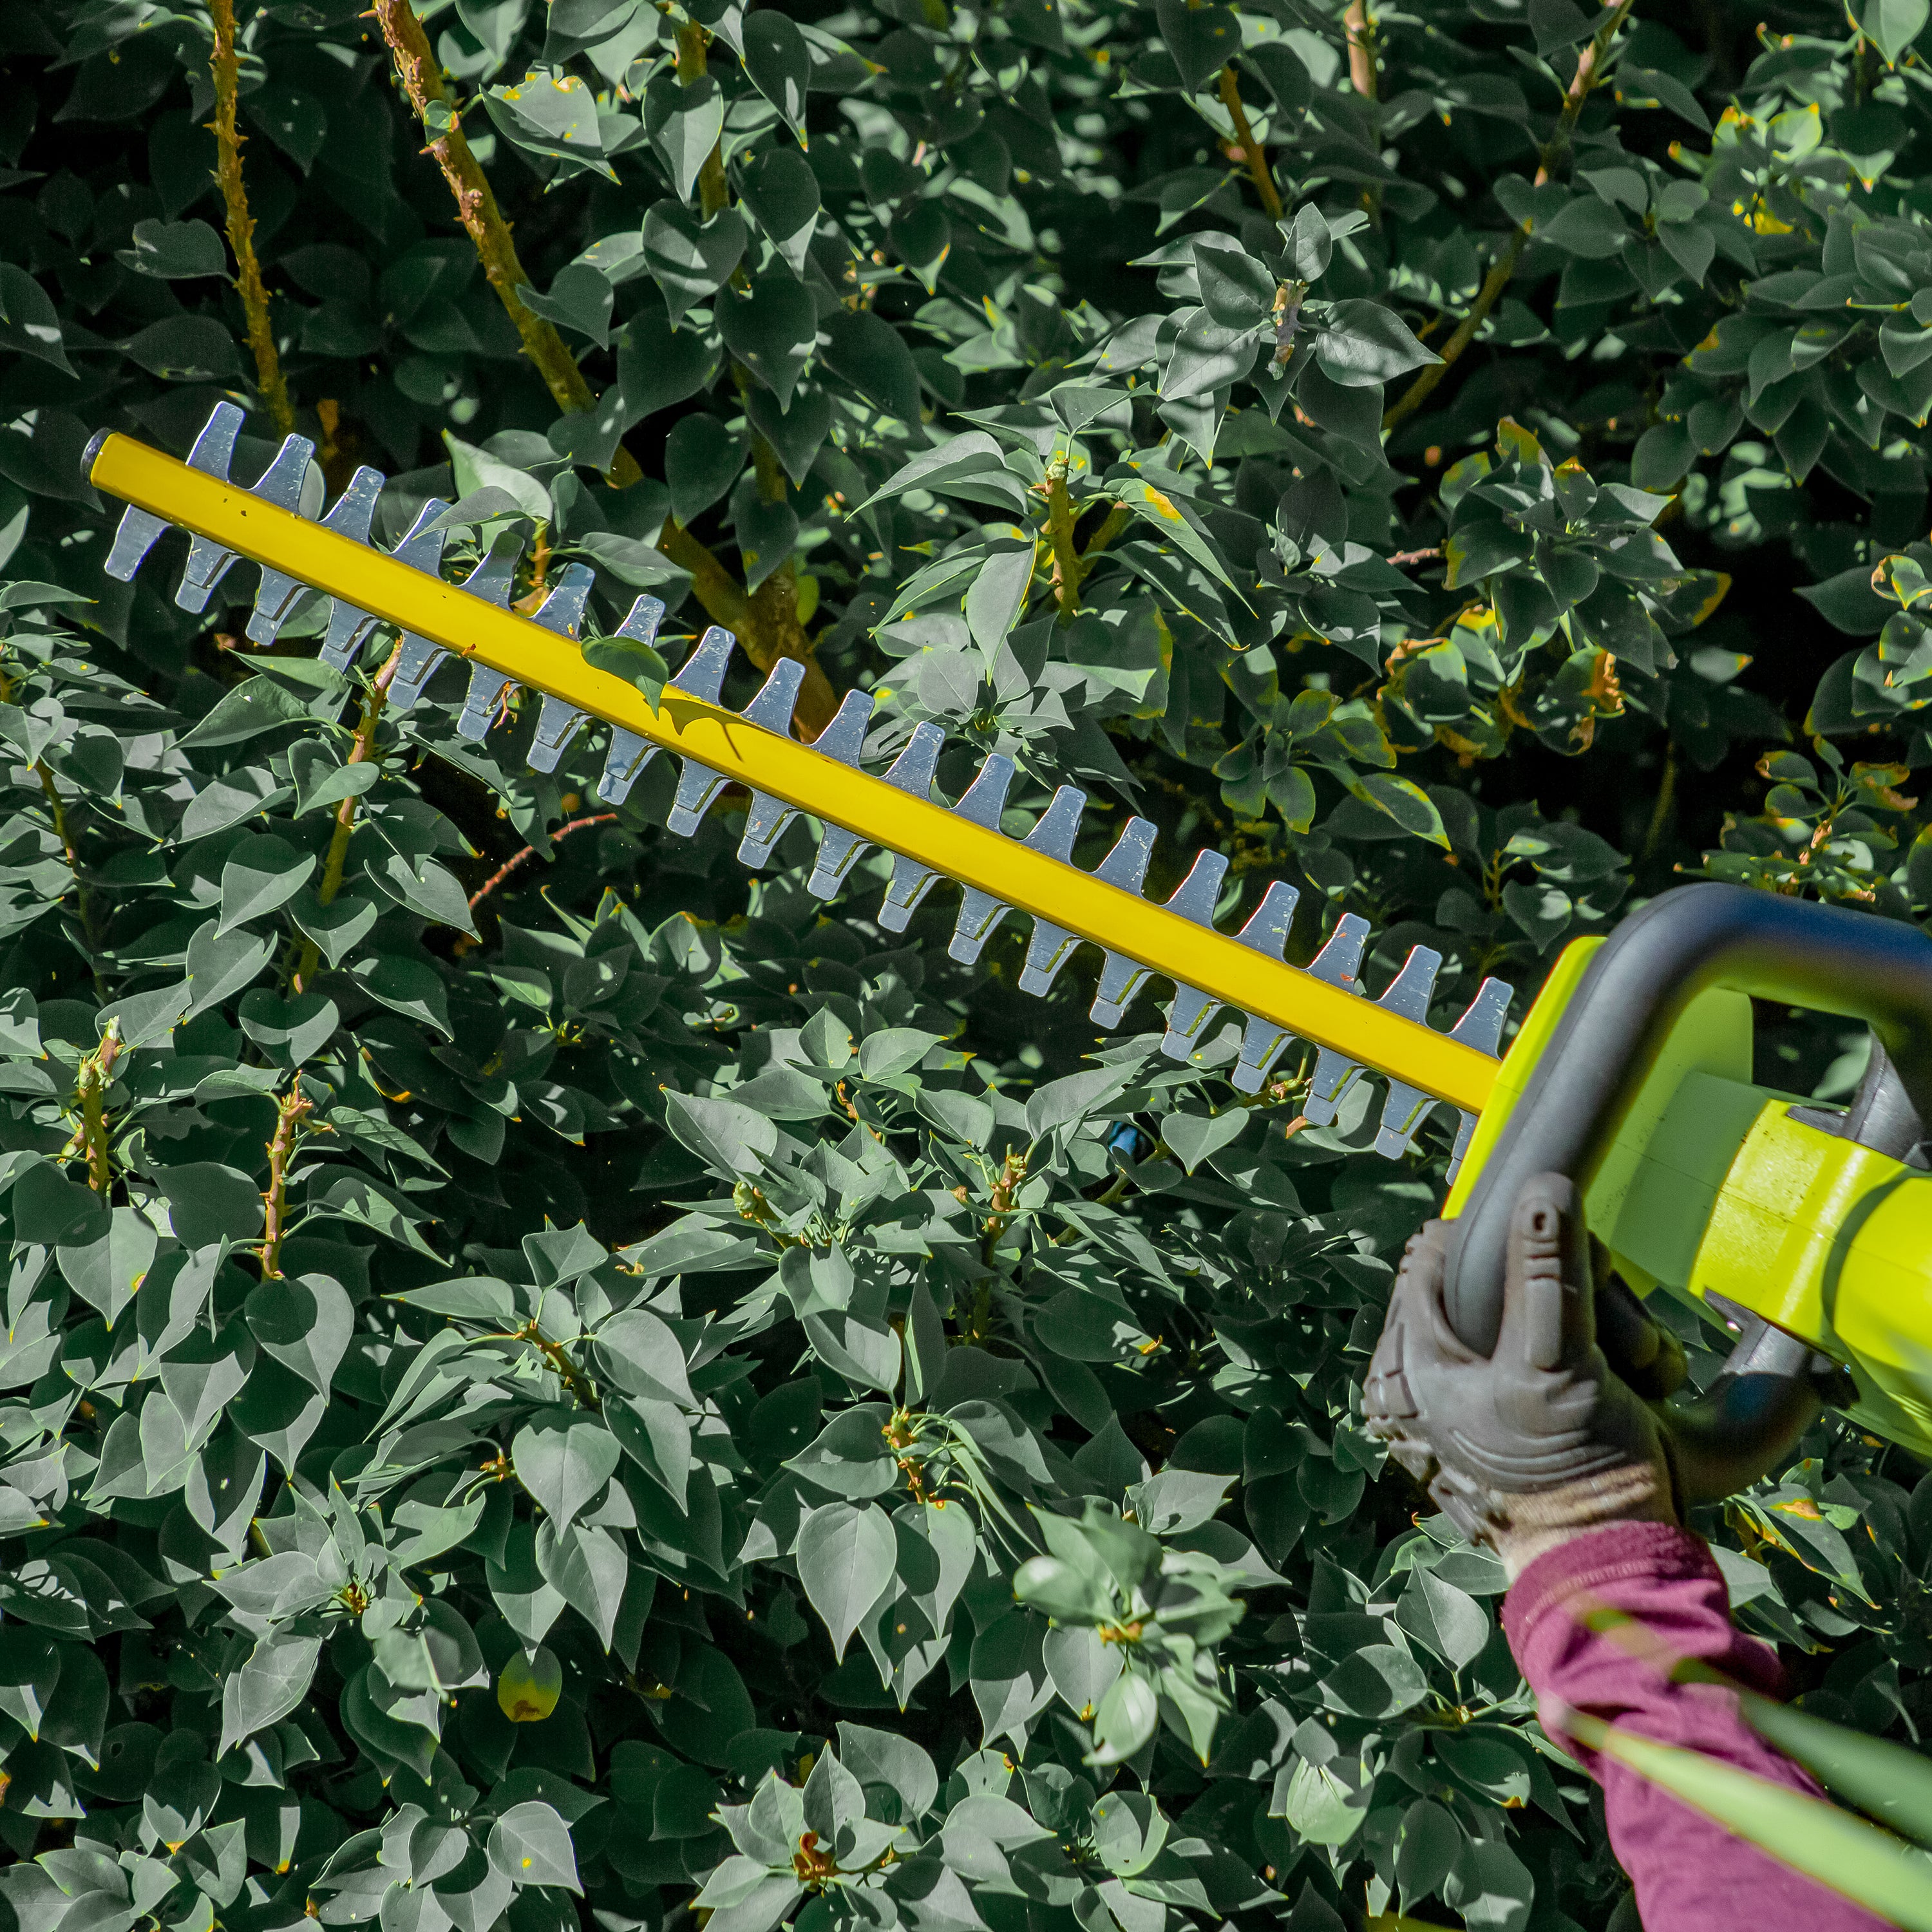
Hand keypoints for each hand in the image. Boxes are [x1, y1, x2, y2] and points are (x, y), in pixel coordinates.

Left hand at [1363, 1172, 1680, 1578]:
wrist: (1618, 1576)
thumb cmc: (1576, 1483)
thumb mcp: (1559, 1366)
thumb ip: (1547, 1276)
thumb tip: (1541, 1190)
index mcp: (1408, 1364)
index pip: (1436, 1254)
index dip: (1504, 1242)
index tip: (1571, 1260)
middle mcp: (1428, 1379)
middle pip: (1497, 1281)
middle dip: (1575, 1296)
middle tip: (1623, 1341)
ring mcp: (1477, 1400)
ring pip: (1541, 1312)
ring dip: (1604, 1330)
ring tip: (1642, 1373)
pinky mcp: (1524, 1418)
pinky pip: (1564, 1352)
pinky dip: (1607, 1360)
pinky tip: (1641, 1390)